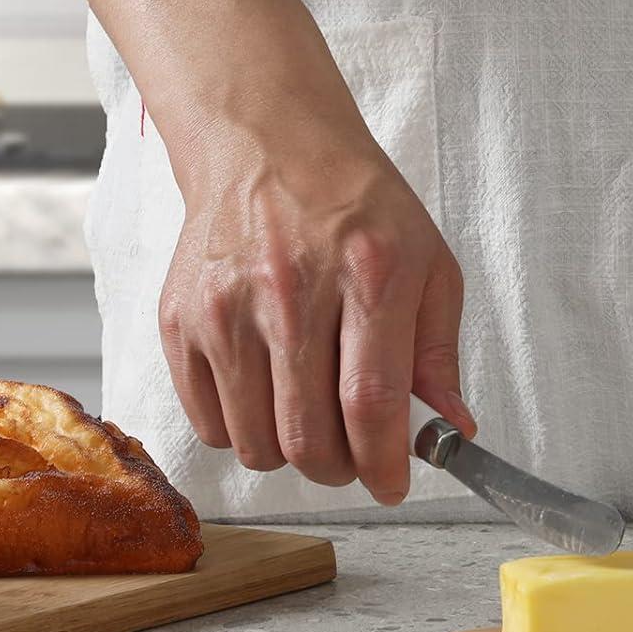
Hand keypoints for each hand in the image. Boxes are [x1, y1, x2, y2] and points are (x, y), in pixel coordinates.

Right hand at [157, 126, 472, 504]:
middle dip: (340, 470)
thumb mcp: (429, 263)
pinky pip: (208, 424)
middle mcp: (290, 292)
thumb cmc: (359, 207)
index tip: (392, 485)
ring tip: (311, 420)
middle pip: (308, 436)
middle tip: (354, 457)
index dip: (383, 464)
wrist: (270, 146)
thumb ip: (439, 353)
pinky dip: (242, 432)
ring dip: (291, 455)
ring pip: (256, 443)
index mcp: (368, 274)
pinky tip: (267, 395)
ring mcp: (226, 308)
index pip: (370, 403)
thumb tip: (452, 430)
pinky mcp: (180, 320)